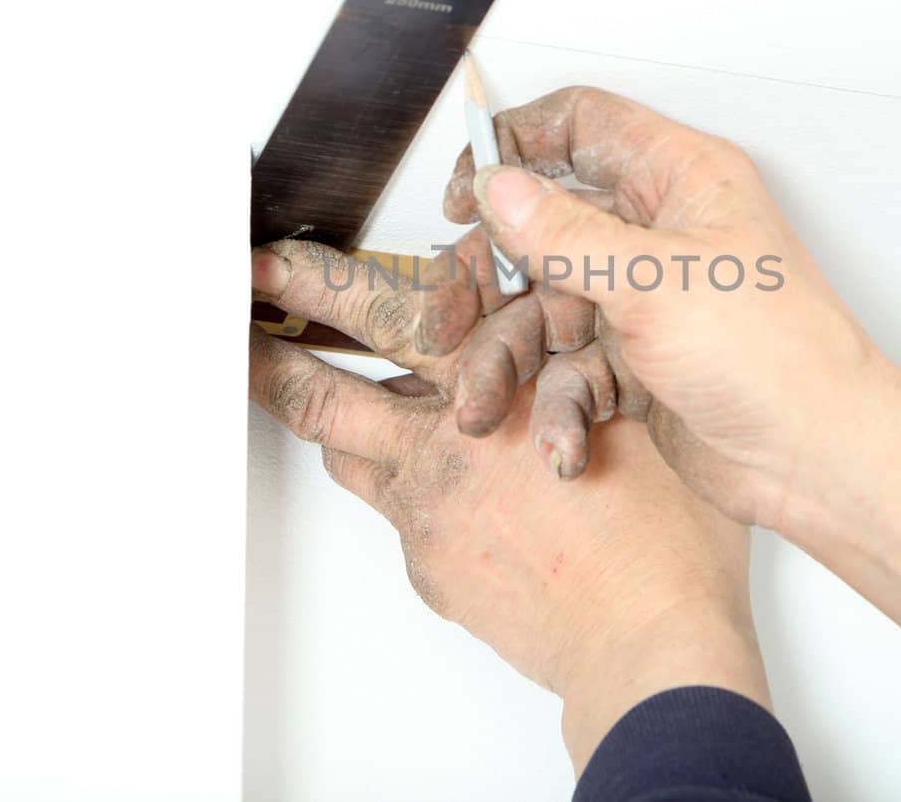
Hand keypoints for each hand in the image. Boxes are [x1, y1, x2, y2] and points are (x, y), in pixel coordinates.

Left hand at [250, 241, 770, 768]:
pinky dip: (394, 479)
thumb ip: (590, 364)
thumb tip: (575, 335)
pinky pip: (391, 507)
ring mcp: (429, 507)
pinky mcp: (430, 562)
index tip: (285, 260)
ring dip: (314, 409)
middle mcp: (447, 442)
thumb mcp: (640, 413)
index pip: (400, 310)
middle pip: (328, 384)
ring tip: (281, 379)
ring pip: (341, 444)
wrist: (649, 640)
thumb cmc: (663, 538)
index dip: (329, 281)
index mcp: (502, 385)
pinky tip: (424, 476)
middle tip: (237, 306)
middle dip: (273, 345)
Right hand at [416, 86, 900, 676]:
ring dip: (507, 358)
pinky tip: (562, 441)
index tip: (464, 193)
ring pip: (545, 309)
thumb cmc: (773, 355)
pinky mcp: (638, 364)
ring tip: (480, 402)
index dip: (514, 145)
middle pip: (543, 227)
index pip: (582, 125)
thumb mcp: (652, 281)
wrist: (818, 460)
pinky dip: (557, 407)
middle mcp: (659, 232)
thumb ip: (563, 232)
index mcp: (680, 179)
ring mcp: (647, 300)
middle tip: (446, 317)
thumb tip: (498, 184)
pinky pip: (570, 370)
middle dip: (488, 277)